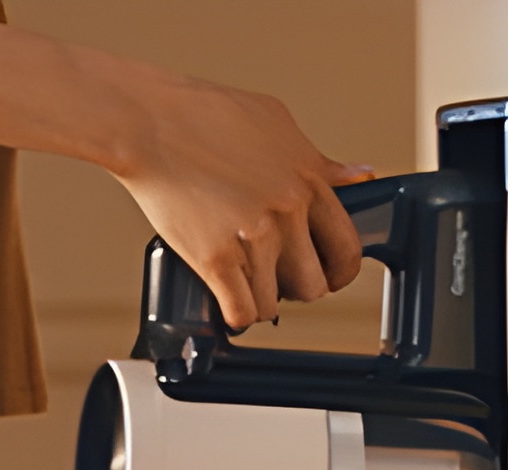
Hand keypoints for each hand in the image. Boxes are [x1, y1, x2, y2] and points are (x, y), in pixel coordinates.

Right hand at [112, 74, 371, 329]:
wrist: (150, 124)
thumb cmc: (203, 115)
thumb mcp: (276, 125)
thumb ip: (318, 161)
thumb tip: (356, 176)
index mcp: (309, 181)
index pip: (347, 248)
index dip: (338, 271)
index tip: (327, 275)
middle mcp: (287, 213)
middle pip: (312, 285)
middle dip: (295, 289)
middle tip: (276, 281)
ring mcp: (252, 238)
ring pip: (272, 303)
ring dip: (258, 302)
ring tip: (242, 288)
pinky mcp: (214, 258)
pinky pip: (240, 311)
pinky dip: (234, 316)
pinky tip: (226, 304)